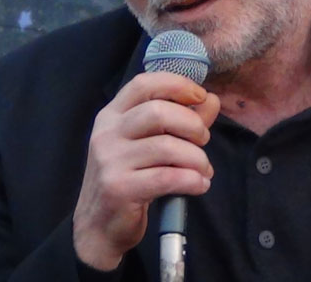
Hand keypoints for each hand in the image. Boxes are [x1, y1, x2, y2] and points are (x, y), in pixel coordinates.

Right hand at [72, 72, 219, 270]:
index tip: (200, 96)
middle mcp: (107, 133)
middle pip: (158, 111)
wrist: (99, 226)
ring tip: (204, 169)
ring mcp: (109, 160)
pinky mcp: (118, 188)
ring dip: (196, 157)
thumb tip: (211, 99)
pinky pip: (166, 178)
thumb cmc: (131, 177)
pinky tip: (199, 184)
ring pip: (166, 146)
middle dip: (192, 124)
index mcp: (113, 114)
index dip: (176, 85)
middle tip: (203, 140)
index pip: (144, 84)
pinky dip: (191, 180)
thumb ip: (183, 119)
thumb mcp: (151, 143)